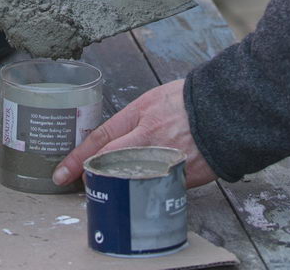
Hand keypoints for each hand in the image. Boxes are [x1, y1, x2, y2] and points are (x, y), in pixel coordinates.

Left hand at [51, 80, 216, 188]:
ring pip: (128, 182)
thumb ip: (132, 121)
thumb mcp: (153, 100)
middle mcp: (148, 140)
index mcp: (139, 117)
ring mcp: (163, 161)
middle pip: (108, 165)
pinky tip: (143, 190)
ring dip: (117, 187)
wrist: (227, 111)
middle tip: (82, 183)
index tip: (61, 173)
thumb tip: (112, 142)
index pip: (99, 140)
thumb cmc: (189, 101)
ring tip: (114, 187)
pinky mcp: (180, 178)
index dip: (77, 159)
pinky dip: (146, 190)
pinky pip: (155, 188)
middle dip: (91, 176)